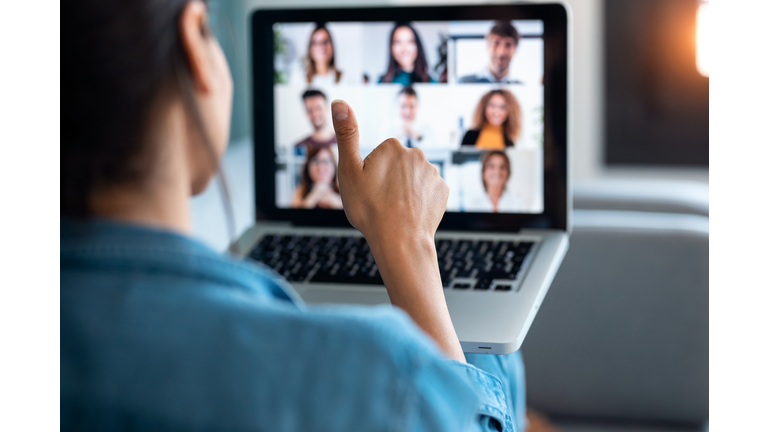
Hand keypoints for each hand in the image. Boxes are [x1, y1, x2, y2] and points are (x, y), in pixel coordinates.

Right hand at [331, 103, 447, 245]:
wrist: (400, 241)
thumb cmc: (370, 208)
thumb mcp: (349, 171)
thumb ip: (346, 135)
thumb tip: (338, 102)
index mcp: (393, 146)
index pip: (378, 156)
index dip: (369, 174)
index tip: (368, 189)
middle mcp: (417, 154)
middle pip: (396, 166)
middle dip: (388, 180)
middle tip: (380, 202)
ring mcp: (433, 173)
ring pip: (412, 180)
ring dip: (404, 191)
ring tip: (395, 210)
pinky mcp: (443, 191)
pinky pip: (427, 192)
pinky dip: (420, 201)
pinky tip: (411, 214)